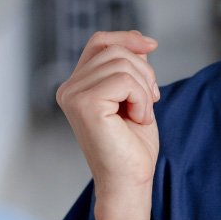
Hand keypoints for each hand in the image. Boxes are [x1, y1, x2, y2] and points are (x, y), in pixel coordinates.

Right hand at [56, 30, 161, 198]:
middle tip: (149, 103)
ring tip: (140, 115)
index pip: (100, 42)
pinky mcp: (85, 104)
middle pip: (115, 51)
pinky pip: (124, 80)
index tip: (152, 45)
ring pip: (122, 63)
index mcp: (77, 86)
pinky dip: (141, 99)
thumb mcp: (135, 97)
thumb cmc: (132, 147)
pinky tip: (137, 119)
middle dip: (144, 72)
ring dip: (144, 89)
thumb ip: (130, 69)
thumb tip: (140, 41)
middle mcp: (69, 88)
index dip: (126, 38)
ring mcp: (74, 95)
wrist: (129, 181)